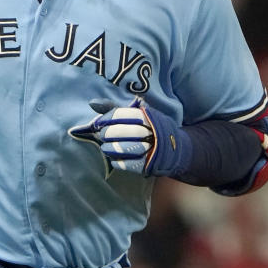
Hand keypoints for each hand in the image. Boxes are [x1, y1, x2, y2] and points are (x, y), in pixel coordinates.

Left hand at [68, 97, 189, 176]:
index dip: (107, 118)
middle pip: (122, 131)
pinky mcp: (150, 164)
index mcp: (146, 115)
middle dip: (108, 134)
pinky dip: (119, 163)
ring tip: (104, 148)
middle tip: (102, 136)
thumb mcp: (136, 114)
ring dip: (111, 149)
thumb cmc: (150, 127)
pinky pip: (131, 164)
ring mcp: (152, 148)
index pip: (121, 114)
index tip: (98, 123)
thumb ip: (114, 108)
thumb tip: (91, 103)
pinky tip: (114, 160)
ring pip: (126, 148)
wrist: (176, 147)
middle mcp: (150, 130)